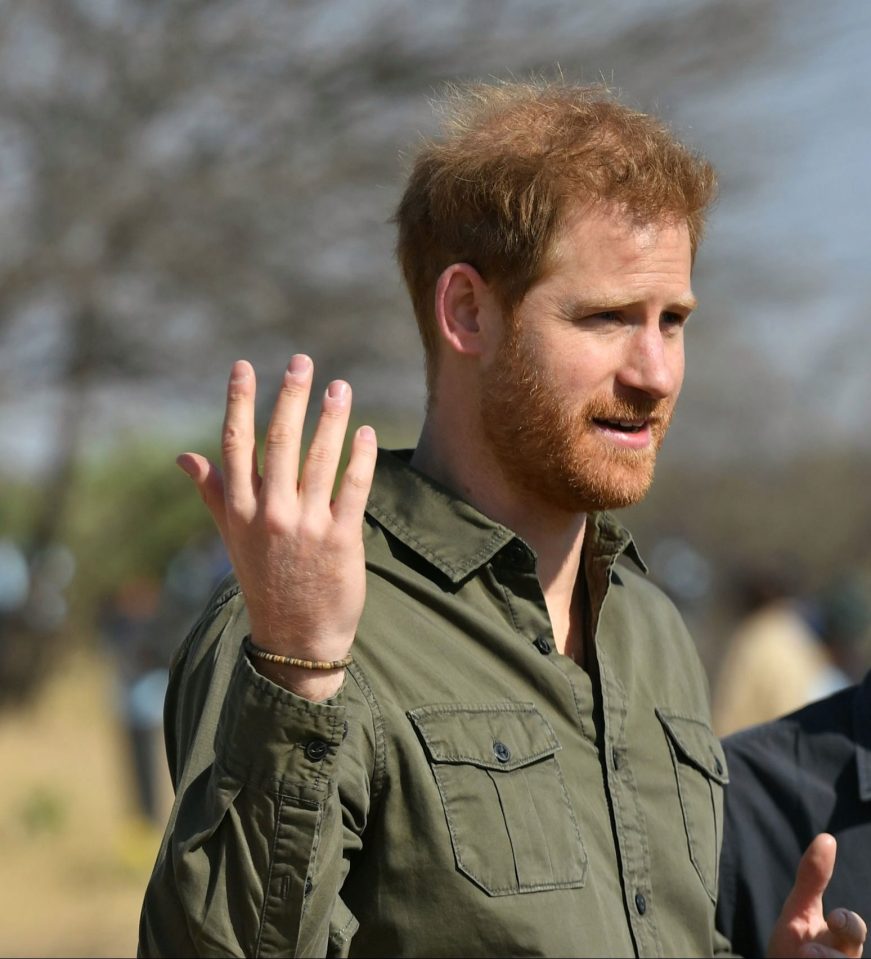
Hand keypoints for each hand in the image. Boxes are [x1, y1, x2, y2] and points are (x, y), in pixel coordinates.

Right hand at [176, 355, 376, 700]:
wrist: (295, 638)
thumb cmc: (263, 580)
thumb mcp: (231, 537)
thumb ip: (213, 491)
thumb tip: (183, 457)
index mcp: (239, 509)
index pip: (236, 444)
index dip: (239, 401)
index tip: (245, 366)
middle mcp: (269, 513)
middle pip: (280, 441)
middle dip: (291, 397)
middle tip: (303, 362)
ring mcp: (306, 526)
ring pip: (320, 458)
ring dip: (331, 418)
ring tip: (341, 387)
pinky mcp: (340, 539)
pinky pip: (353, 488)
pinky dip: (361, 458)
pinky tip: (366, 432)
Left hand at [767, 833, 865, 957]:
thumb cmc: (792, 946)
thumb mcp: (797, 913)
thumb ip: (812, 879)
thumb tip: (827, 837)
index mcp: (840, 943)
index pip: (853, 928)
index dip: (847, 922)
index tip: (834, 916)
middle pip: (851, 955)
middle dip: (834, 955)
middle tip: (810, 951)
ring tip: (802, 958)